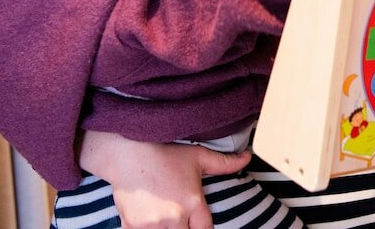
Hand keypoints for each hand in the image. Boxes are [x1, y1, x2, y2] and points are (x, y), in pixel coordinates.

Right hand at [79, 130, 250, 228]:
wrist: (127, 153)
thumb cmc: (164, 153)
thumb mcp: (197, 156)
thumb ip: (224, 163)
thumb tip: (247, 158)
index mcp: (192, 202)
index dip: (202, 227)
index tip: (197, 222)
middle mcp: (174, 217)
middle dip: (186, 228)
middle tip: (181, 218)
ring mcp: (152, 225)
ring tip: (165, 219)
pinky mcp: (131, 227)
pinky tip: (149, 220)